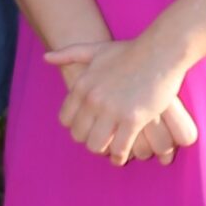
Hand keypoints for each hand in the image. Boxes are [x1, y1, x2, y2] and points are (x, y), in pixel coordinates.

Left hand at [47, 38, 199, 166]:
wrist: (160, 51)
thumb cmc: (130, 51)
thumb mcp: (95, 50)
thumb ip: (69, 54)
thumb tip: (46, 58)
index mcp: (83, 86)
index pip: (66, 119)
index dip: (75, 126)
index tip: (86, 128)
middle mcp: (93, 100)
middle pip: (79, 135)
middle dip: (88, 140)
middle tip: (100, 141)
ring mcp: (112, 110)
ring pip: (97, 145)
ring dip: (103, 151)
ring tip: (110, 150)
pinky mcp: (133, 119)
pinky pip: (120, 148)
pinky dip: (120, 156)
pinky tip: (122, 156)